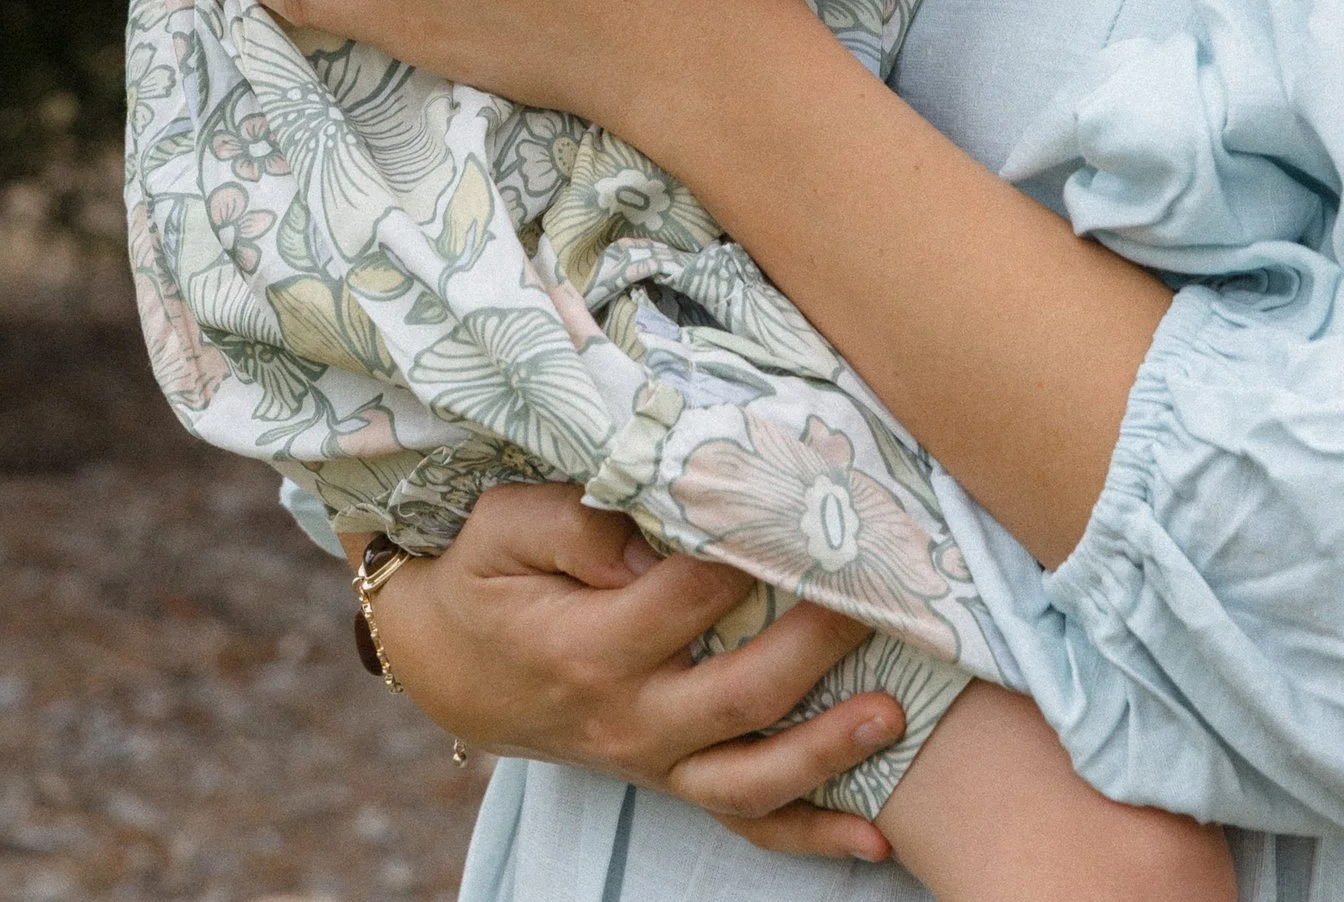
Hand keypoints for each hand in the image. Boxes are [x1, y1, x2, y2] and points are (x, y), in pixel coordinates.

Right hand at [373, 480, 902, 861]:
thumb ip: (573, 523)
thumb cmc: (485, 578)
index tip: (812, 503)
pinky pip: (744, 823)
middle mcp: (630, 717)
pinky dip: (810, 836)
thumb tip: (650, 535)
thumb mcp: (502, 528)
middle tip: (885, 592)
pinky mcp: (669, 778)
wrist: (450, 665)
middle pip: (743, 692)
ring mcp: (653, 759)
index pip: (692, 597)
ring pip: (751, 780)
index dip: (754, 550)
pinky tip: (874, 839)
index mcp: (591, 647)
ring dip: (829, 753)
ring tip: (893, 714)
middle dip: (822, 643)